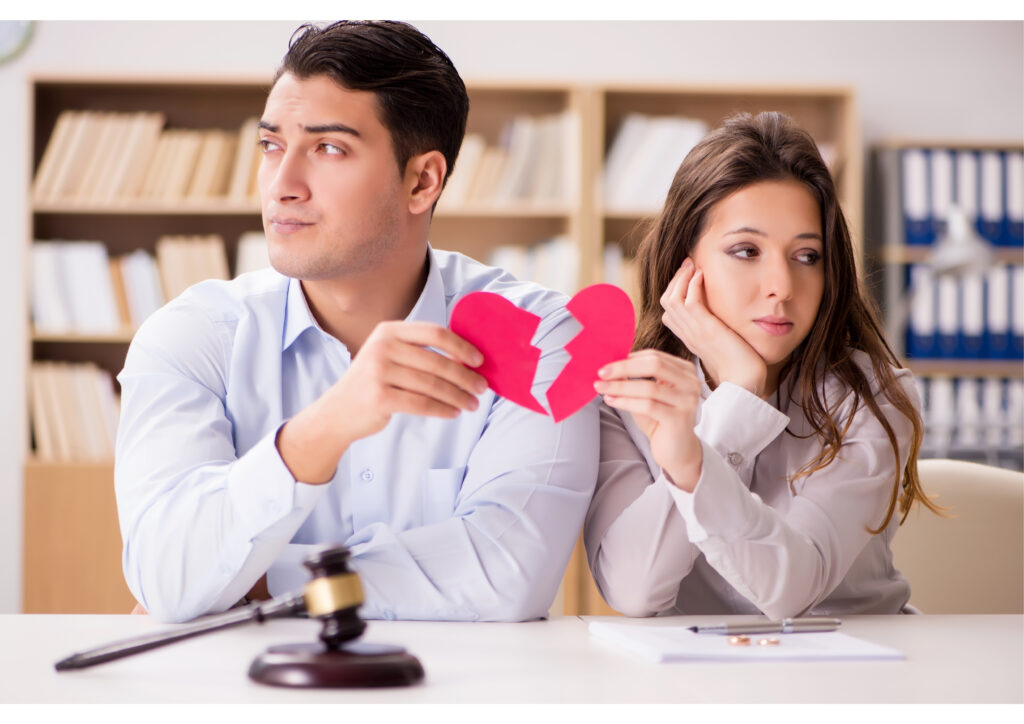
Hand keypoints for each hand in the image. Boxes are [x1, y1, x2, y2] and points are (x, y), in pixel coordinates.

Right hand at [277, 321, 486, 482]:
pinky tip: (453, 412)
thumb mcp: (389, 356)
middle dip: (465, 376)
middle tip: (482, 387)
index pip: (434, 333)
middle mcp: (382, 347)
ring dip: (457, 396)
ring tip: (472, 404)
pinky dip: (442, 409)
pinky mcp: (379, 397)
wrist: (338, 412)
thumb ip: (419, 352)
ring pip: (432, 385)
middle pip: (436, 361)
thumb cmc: (372, 383)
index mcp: (388, 331)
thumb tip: (466, 359)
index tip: (479, 360)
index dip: (461, 346)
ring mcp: (378, 372)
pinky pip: (421, 403)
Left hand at [595, 350, 701, 491]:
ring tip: (601, 388)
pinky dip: (626, 402)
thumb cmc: (660, 420)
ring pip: (649, 387)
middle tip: (602, 373)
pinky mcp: (680, 419)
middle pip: (654, 365)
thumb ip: (635, 380)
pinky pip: (648, 406)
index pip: (654, 356)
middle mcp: (691, 383)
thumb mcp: (647, 395)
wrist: (677, 451)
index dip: (629, 359)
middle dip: (624, 368)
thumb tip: (611, 367)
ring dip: (620, 387)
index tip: (607, 365)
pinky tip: (611, 401)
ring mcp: (688, 401)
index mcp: (685, 371)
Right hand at [660, 258, 767, 397]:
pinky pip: (689, 302)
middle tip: (689, 264)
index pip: (669, 311)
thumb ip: (716, 328)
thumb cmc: (740, 365)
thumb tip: (722, 314)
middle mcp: (687, 333)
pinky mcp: (706, 330)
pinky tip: (702, 275)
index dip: (674, 291)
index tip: (688, 276)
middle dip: (675, 279)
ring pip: (672, 299)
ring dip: (681, 277)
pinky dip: (692, 284)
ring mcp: (694, 332)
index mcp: (689, 337)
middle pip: (666, 301)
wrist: (745, 381)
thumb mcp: (723, 342)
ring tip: (693, 265)